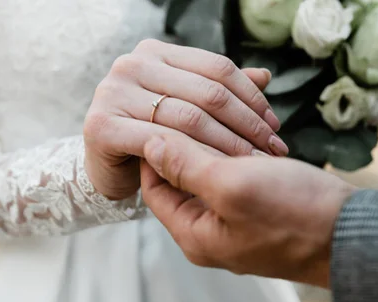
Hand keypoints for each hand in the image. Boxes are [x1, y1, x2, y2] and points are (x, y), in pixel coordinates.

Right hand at [83, 39, 286, 199]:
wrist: (107, 167)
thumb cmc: (153, 133)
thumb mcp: (189, 105)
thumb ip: (220, 90)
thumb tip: (265, 76)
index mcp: (156, 52)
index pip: (218, 68)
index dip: (253, 98)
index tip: (275, 126)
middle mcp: (132, 64)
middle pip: (208, 93)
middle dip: (248, 124)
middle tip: (272, 149)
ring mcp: (113, 92)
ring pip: (190, 118)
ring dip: (230, 145)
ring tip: (254, 163)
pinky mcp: (102, 126)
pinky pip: (163, 142)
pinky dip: (196, 159)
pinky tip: (219, 174)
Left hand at [139, 133, 355, 288]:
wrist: (353, 234)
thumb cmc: (295, 214)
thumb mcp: (232, 185)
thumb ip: (185, 166)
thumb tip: (149, 143)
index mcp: (194, 234)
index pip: (154, 186)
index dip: (154, 149)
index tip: (164, 115)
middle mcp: (211, 232)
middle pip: (183, 180)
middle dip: (191, 141)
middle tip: (201, 105)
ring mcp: (237, 223)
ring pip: (214, 175)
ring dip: (220, 144)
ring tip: (230, 112)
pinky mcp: (261, 212)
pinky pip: (240, 179)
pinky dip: (243, 154)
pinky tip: (254, 132)